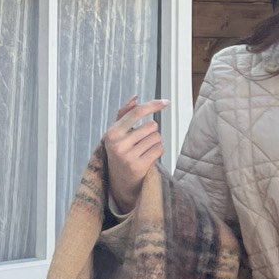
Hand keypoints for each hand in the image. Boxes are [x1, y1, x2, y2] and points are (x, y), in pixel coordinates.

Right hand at [102, 95, 168, 216]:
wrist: (119, 181)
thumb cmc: (121, 152)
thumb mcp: (118, 133)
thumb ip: (125, 113)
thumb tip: (135, 97)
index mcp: (112, 133)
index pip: (136, 113)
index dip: (152, 105)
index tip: (166, 102)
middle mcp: (118, 144)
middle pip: (151, 126)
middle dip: (151, 132)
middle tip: (141, 142)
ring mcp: (127, 156)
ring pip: (157, 138)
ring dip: (154, 143)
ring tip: (143, 151)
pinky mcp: (138, 167)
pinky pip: (159, 150)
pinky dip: (157, 152)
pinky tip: (147, 158)